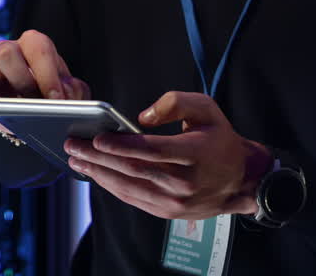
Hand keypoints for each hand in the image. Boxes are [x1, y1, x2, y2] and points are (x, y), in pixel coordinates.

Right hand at [0, 29, 91, 134]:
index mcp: (35, 47)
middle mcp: (8, 50)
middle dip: (18, 79)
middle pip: (5, 51)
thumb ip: (75, 96)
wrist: (33, 120)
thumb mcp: (71, 98)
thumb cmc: (52, 102)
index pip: (38, 47)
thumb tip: (66, 98)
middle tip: (30, 102)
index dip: (47, 74)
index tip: (56, 100)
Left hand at [63, 91, 271, 220]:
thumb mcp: (206, 108)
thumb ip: (175, 103)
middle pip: (133, 169)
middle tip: (74, 146)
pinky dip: (112, 186)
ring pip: (129, 187)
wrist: (240, 178)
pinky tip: (97, 174)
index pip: (150, 150)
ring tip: (78, 160)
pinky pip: (134, 199)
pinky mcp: (168, 211)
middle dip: (99, 158)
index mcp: (194, 154)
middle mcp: (184, 181)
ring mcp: (175, 200)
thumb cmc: (219, 139)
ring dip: (99, 174)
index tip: (97, 139)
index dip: (121, 145)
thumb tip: (142, 118)